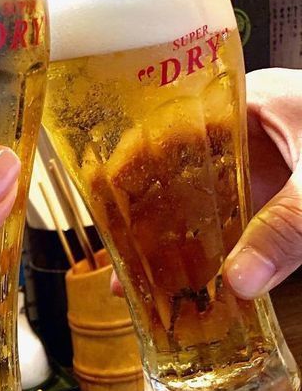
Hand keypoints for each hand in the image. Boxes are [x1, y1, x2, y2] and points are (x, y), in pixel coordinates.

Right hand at [110, 68, 300, 299]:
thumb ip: (286, 229)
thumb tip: (240, 284)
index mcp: (251, 104)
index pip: (171, 129)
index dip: (135, 166)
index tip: (108, 204)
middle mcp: (249, 135)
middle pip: (181, 176)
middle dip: (149, 220)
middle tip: (120, 261)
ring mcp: (267, 170)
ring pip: (206, 206)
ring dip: (179, 244)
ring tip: (141, 283)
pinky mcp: (284, 201)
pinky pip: (241, 228)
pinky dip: (220, 256)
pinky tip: (198, 285)